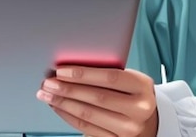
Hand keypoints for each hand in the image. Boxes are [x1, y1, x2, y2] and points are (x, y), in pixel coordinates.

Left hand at [36, 65, 157, 136]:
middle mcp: (139, 110)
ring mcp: (129, 129)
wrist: (148, 118)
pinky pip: (87, 128)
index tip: (61, 70)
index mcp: (142, 86)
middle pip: (96, 97)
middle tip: (48, 83)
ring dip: (63, 103)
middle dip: (67, 89)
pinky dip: (69, 116)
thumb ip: (106, 72)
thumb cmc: (132, 91)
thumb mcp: (128, 77)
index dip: (83, 74)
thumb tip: (70, 67)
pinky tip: (58, 107)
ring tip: (47, 94)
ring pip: (88, 114)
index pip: (109, 78)